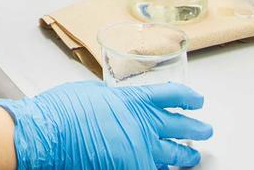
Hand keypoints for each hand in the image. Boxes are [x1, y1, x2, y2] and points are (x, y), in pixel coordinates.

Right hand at [0, 81, 211, 169]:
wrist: (49, 135)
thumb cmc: (64, 111)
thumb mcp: (93, 92)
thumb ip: (115, 98)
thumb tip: (121, 103)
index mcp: (135, 100)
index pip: (173, 96)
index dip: (189, 98)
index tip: (197, 101)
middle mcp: (144, 126)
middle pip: (181, 127)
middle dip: (196, 129)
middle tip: (204, 130)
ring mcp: (140, 152)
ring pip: (175, 155)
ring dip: (186, 155)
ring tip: (191, 156)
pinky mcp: (131, 169)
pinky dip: (160, 169)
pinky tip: (162, 168)